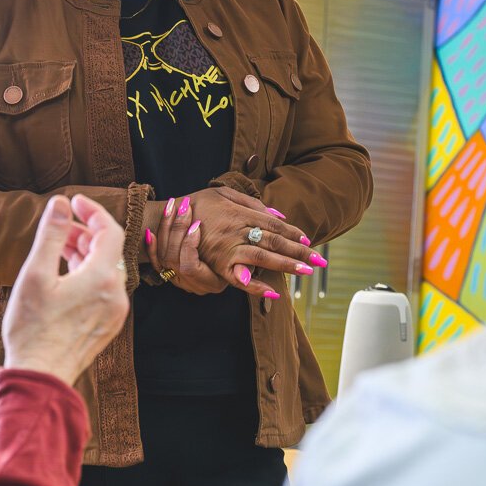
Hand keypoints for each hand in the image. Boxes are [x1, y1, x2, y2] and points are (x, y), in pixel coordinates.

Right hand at [3, 195, 130, 383]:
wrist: (40, 377)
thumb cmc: (33, 328)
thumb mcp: (35, 275)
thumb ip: (50, 235)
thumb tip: (60, 203)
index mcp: (101, 278)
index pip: (109, 230)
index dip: (92, 211)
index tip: (73, 201)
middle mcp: (115, 294)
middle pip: (107, 250)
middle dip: (83, 233)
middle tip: (58, 227)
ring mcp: (114, 312)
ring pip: (105, 270)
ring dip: (84, 254)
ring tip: (56, 249)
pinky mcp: (107, 325)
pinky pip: (103, 289)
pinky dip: (87, 275)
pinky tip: (63, 277)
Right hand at [160, 188, 324, 300]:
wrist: (166, 217)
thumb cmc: (197, 203)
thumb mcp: (224, 193)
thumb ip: (252, 202)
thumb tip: (278, 214)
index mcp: (241, 212)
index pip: (274, 224)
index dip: (293, 233)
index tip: (308, 241)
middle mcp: (237, 229)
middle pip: (274, 240)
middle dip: (298, 251)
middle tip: (319, 261)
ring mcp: (228, 247)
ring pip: (263, 256)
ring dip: (285, 265)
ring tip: (305, 272)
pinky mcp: (217, 264)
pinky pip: (239, 277)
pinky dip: (255, 286)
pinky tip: (272, 292)